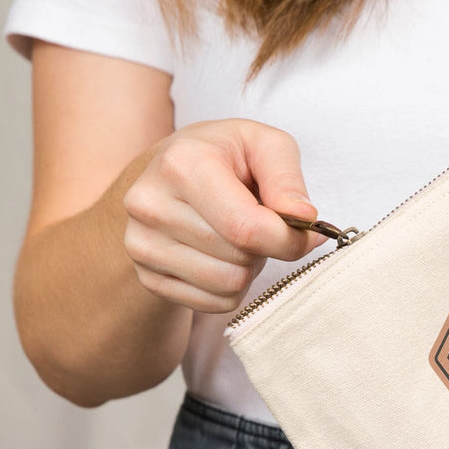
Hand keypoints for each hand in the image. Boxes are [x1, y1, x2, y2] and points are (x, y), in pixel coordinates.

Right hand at [122, 119, 324, 312]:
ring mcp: (141, 244)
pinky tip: (221, 254)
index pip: (247, 228)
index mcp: (182, 164)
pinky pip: (214, 302)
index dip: (289, 239)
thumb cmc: (225, 156)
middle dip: (265, 247)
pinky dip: (231, 285)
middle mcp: (151, 205)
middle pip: (239, 258)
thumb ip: (288, 179)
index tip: (307, 232)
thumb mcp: (264, 145)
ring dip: (248, 267)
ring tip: (238, 236)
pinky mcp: (146, 276)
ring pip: (228, 285)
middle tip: (258, 221)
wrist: (169, 173)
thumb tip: (304, 218)